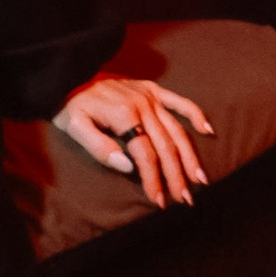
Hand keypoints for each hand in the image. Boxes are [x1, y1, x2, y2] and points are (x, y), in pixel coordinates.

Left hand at [52, 74, 213, 209]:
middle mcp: (142, 104)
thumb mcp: (75, 127)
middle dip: (176, 175)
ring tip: (200, 179)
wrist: (68, 76)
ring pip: (177, 130)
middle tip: (185, 199)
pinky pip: (180, 101)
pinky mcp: (152, 89)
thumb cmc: (69, 106)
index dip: (153, 178)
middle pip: (166, 146)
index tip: (159, 200)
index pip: (145, 154)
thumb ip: (99, 148)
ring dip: (190, 156)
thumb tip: (128, 167)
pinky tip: (208, 131)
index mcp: (123, 114)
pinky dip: (196, 114)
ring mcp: (149, 96)